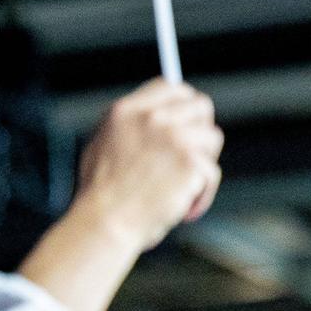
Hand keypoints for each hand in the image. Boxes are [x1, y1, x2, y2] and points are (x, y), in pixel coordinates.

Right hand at [75, 79, 223, 249]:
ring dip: (203, 165)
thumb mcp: (103, 146)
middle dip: (202, 129)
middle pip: (200, 105)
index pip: (170, 87)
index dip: (184, 104)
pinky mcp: (190, 162)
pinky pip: (211, 173)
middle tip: (195, 157)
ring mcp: (174, 137)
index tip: (189, 121)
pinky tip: (185, 211)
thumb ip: (132, 127)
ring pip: (211, 138)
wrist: (105, 223)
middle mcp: (152, 117)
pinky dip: (202, 196)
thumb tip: (158, 119)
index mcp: (127, 110)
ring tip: (184, 190)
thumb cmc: (99, 197)